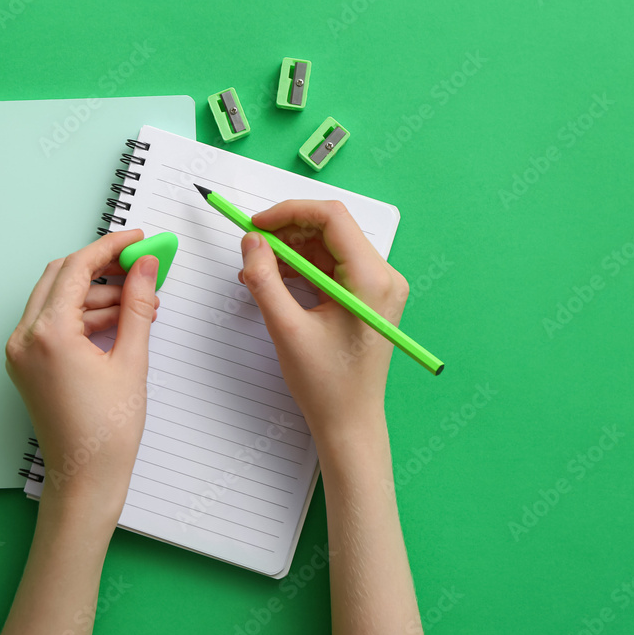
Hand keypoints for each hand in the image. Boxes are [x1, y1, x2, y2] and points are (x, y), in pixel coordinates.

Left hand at [5, 229, 158, 529]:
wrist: (85, 479)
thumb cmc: (106, 434)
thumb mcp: (131, 361)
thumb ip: (138, 305)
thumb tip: (145, 266)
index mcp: (47, 334)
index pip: (78, 268)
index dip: (110, 246)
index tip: (137, 238)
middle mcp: (25, 338)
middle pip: (62, 276)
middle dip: (103, 267)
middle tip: (139, 263)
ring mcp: (21, 351)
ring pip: (58, 298)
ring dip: (96, 293)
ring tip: (139, 300)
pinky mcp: (27, 364)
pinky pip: (53, 322)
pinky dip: (83, 315)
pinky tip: (118, 321)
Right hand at [237, 200, 408, 449]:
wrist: (350, 422)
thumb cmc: (326, 384)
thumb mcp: (286, 328)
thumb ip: (264, 279)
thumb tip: (251, 242)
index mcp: (371, 280)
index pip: (332, 218)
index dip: (289, 212)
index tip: (256, 224)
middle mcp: (382, 277)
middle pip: (331, 229)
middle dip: (287, 230)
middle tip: (252, 244)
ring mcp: (376, 287)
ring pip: (328, 247)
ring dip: (291, 250)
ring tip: (257, 268)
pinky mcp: (366, 298)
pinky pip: (331, 267)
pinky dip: (301, 268)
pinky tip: (274, 280)